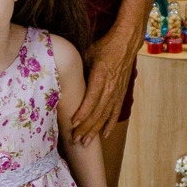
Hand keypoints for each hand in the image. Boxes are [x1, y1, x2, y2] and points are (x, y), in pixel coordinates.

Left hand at [72, 26, 137, 144]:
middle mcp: (110, 87)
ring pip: (105, 116)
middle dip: (85, 128)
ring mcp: (117, 92)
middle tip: (75, 139)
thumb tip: (62, 79)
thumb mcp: (87, 54)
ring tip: (86, 142)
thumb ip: (78, 70)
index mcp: (100, 77)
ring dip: (95, 130)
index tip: (73, 124)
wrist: (125, 43)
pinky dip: (110, 124)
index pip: (91, 100)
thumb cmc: (103, 47)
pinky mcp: (121, 94)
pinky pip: (115, 112)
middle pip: (97, 112)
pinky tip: (104, 135)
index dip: (82, 113)